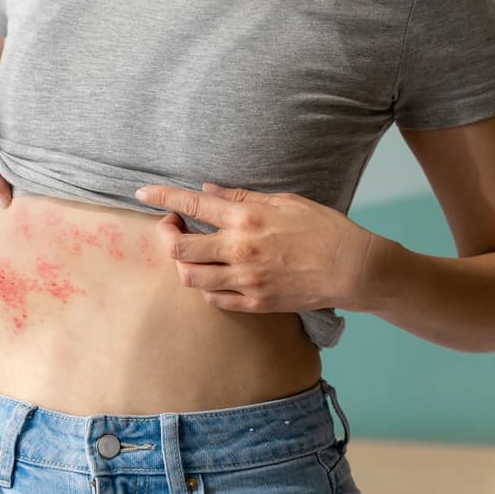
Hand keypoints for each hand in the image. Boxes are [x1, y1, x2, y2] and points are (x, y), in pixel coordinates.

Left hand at [134, 182, 378, 312]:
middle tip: (170, 227)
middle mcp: (239, 249)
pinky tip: (211, 275)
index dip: (161, 197)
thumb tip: (207, 191)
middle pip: (179, 248)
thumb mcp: (284, 200)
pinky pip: (214, 299)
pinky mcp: (255, 302)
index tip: (142, 193)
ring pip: (190, 278)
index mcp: (246, 218)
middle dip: (165, 235)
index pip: (190, 205)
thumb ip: (241, 198)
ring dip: (182, 265)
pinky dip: (205, 287)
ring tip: (191, 253)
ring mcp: (245, 279)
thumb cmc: (323, 228)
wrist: (352, 268)